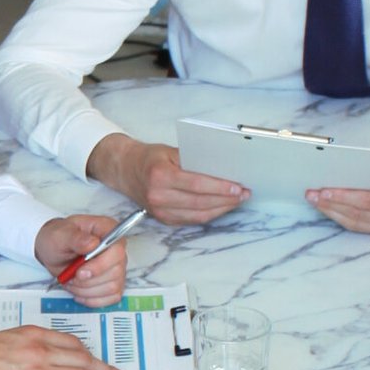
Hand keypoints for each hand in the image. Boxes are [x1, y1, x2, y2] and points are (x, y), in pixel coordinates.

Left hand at [34, 213, 128, 305]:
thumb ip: (75, 238)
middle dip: (88, 281)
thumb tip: (92, 243)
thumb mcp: (60, 235)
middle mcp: (116, 250)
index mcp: (108, 230)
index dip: (100, 265)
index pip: (117, 251)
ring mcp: (117, 268)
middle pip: (116, 272)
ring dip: (87, 290)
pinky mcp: (113, 283)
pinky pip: (110, 298)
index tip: (80, 272)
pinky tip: (79, 291)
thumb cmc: (58, 238)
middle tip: (71, 276)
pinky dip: (91, 299)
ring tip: (72, 281)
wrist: (54, 251)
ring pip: (112, 288)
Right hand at [87, 132, 246, 225]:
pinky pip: (192, 220)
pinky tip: (221, 207)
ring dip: (221, 209)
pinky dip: (209, 214)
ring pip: (198, 215)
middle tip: (244, 194)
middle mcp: (158, 196)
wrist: (125, 170)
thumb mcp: (169, 150)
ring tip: (237, 201)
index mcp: (160, 175)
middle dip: (226, 199)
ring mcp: (160, 210)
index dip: (220, 187)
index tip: (238, 186)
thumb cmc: (149, 158)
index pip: (197, 184)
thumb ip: (193, 159)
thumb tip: (221, 167)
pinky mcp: (163, 219)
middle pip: (200, 202)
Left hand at [308, 154, 369, 236]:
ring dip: (332, 213)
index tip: (324, 191)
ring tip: (316, 201)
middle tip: (311, 194)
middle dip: (331, 204)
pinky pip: (360, 227)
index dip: (343, 197)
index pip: (366, 201)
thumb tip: (348, 176)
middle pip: (357, 214)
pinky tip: (330, 210)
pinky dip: (343, 218)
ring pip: (355, 223)